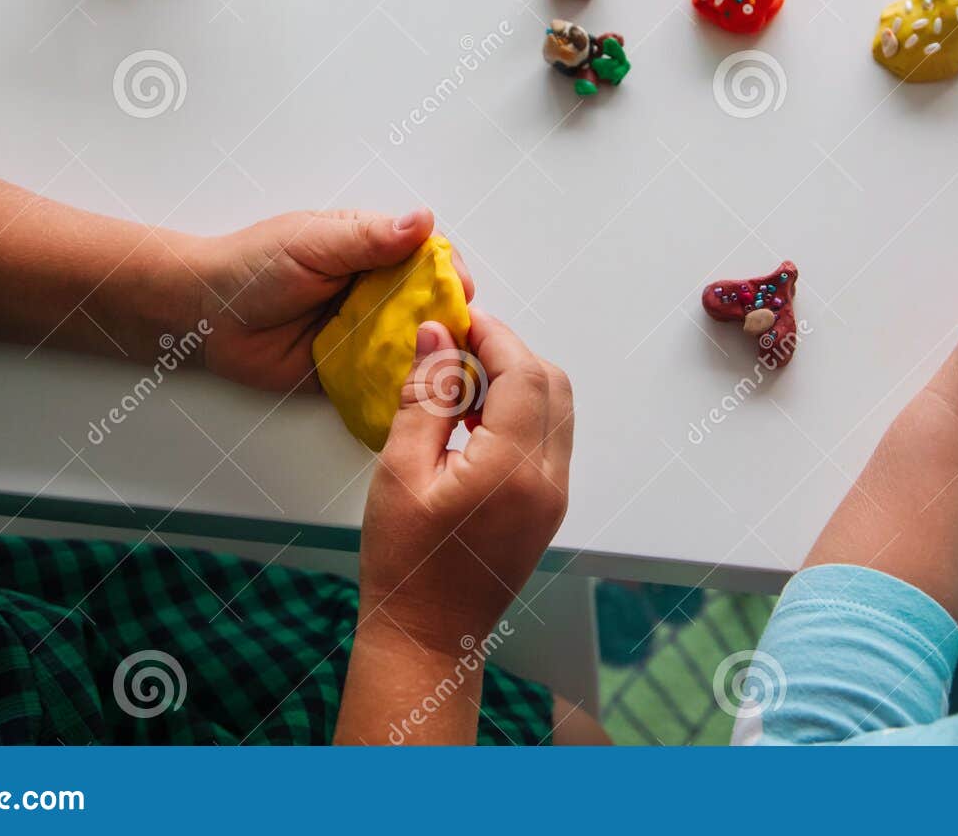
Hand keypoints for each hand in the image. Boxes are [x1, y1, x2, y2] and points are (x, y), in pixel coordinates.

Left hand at [187, 208, 474, 392]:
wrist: (203, 317)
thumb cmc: (253, 267)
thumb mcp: (313, 244)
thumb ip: (369, 238)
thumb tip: (423, 220)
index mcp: (371, 249)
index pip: (428, 257)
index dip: (449, 273)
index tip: (460, 290)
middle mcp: (375, 289)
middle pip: (430, 303)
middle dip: (449, 319)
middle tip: (457, 337)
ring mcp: (365, 330)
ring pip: (415, 342)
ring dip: (431, 353)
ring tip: (446, 368)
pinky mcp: (350, 369)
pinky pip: (385, 377)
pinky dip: (403, 384)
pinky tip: (420, 392)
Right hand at [356, 311, 572, 652]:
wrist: (428, 637)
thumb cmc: (405, 564)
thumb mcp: (400, 471)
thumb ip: (424, 396)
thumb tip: (437, 336)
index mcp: (513, 469)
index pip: (523, 372)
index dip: (493, 335)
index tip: (456, 321)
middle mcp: (549, 480)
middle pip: (552, 383)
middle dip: (508, 353)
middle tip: (455, 348)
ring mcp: (555, 495)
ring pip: (557, 408)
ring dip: (516, 381)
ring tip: (457, 385)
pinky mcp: (549, 506)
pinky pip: (549, 438)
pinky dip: (520, 412)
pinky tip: (471, 422)